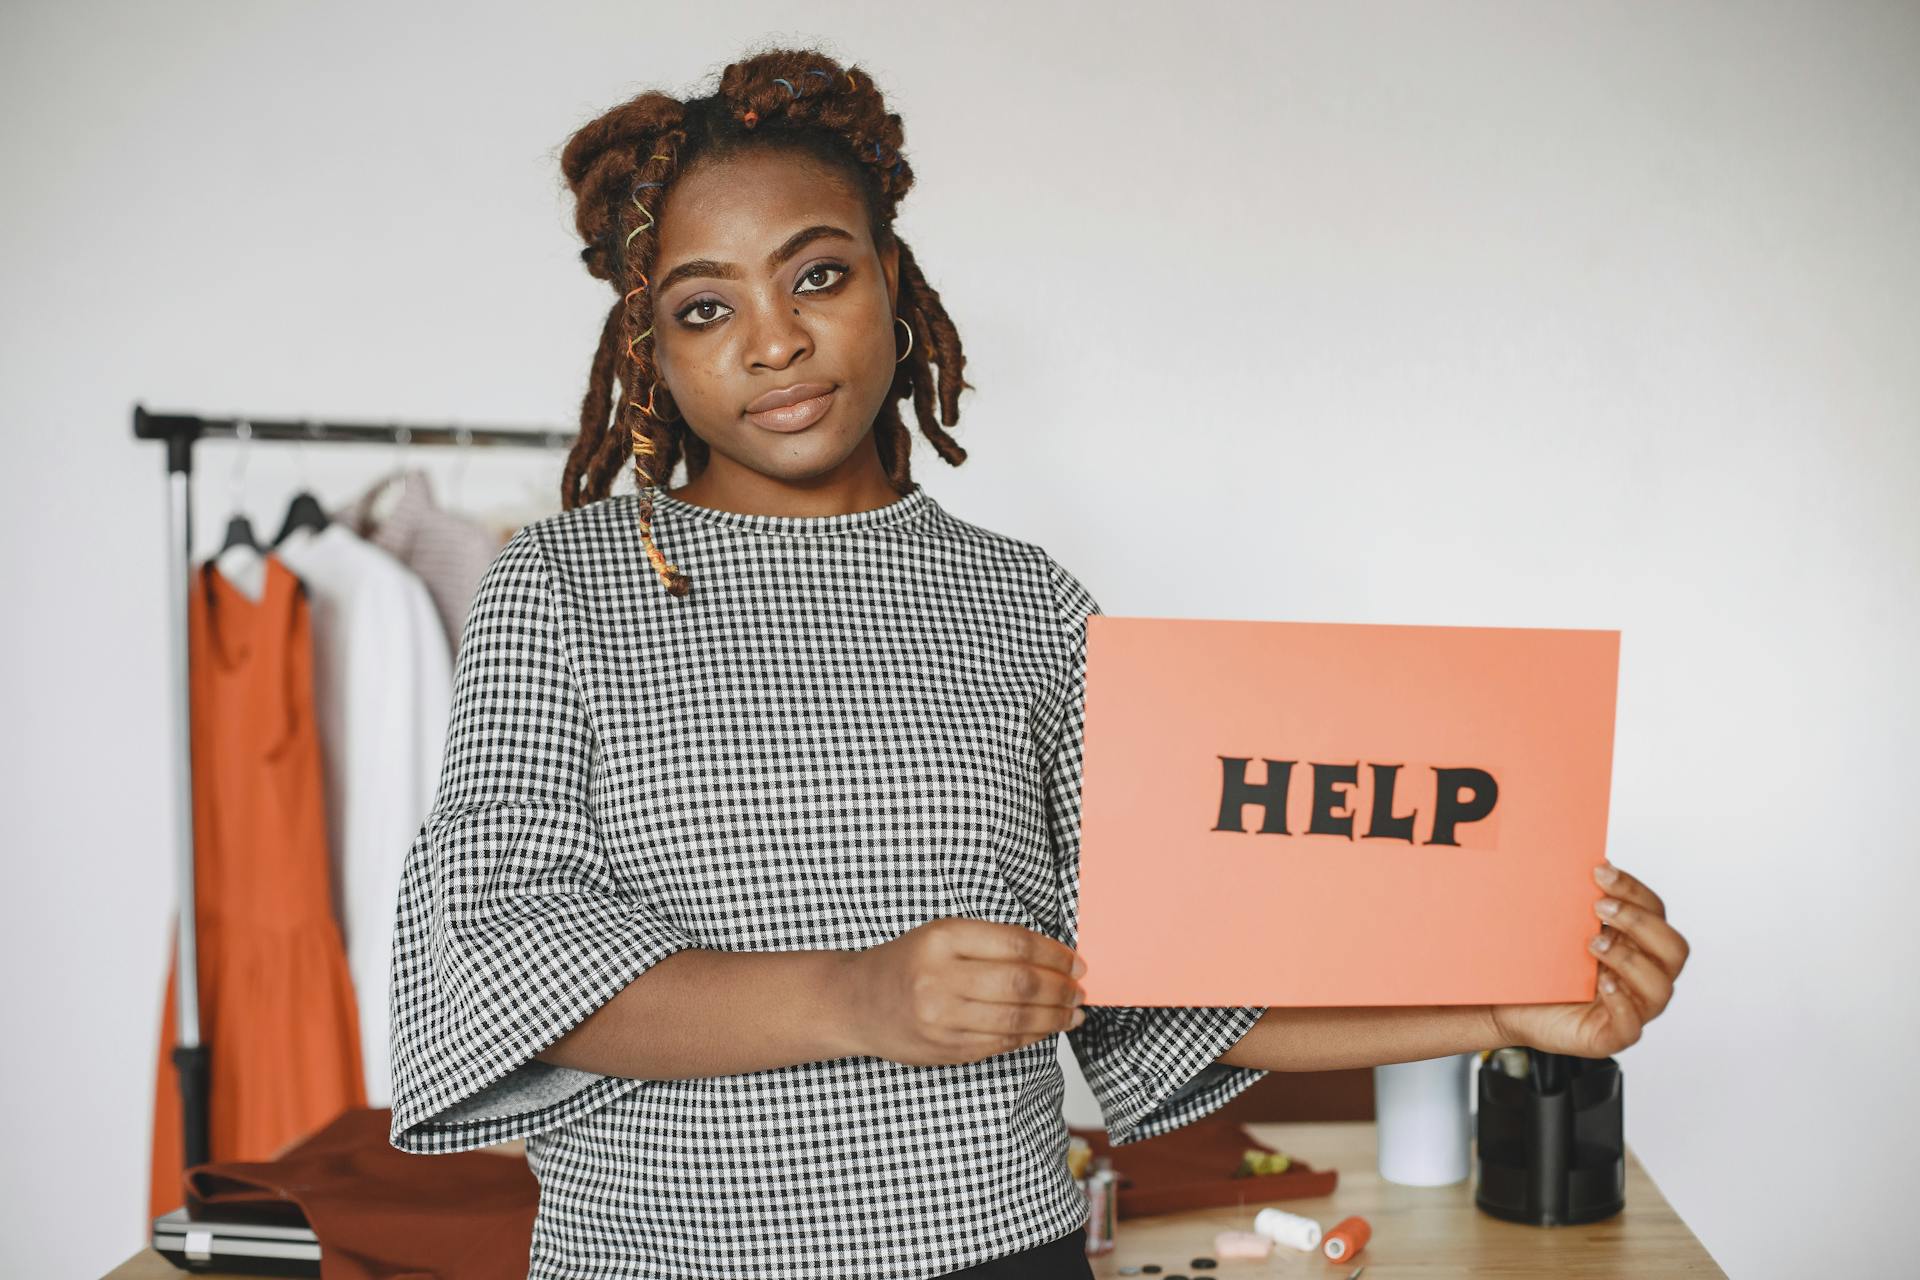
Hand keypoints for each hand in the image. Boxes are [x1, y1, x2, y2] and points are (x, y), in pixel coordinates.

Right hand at [843, 918, 1087, 1066]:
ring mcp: (942, 1019)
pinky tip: (1047, 1028)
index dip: (1055, 954)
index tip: (1076, 961)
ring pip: (1017, 1020)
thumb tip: (1055, 958)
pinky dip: (1033, 1037)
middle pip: (1021, 983)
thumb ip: (992, 943)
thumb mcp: (941, 935)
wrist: (855, 1002)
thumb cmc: (906, 963)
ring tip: (1074, 1012)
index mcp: (942, 939)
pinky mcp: (946, 1050)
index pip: (1015, 944)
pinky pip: (1003, 1045)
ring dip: (1055, 1017)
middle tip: (1079, 989)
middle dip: (1061, 988)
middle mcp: (940, 978)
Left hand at [1490, 862, 1690, 1057]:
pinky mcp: (1611, 1036)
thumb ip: (1577, 901)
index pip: (1656, 912)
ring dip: (1630, 959)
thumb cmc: (1537, 965)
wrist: (1504, 1004)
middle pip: (1673, 949)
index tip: (1600, 872)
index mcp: (1635, 944)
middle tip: (1599, 906)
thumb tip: (1589, 860)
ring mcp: (1630, 1008)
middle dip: (1640, 922)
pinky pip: (1631, 1026)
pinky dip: (1622, 1004)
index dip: (1634, 890)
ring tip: (1593, 944)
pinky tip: (1602, 985)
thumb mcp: (1558, 928)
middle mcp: (1640, 975)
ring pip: (1660, 987)